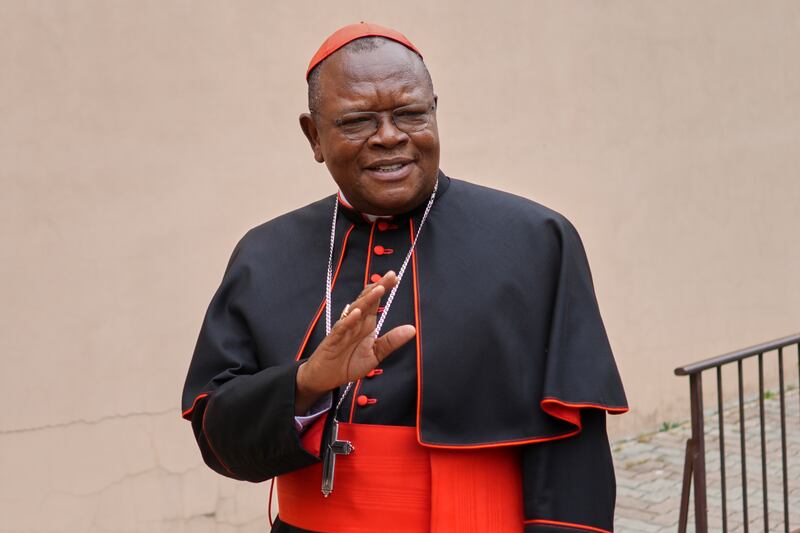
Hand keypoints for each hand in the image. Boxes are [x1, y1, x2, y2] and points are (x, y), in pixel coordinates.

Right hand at [294, 271, 415, 414]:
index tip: (395, 277)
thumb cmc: (348, 363)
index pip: (375, 301)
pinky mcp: (333, 340)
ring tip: (378, 289)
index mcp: (366, 323)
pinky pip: (341, 328)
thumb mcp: (375, 354)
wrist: (325, 378)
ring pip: (355, 310)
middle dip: (378, 287)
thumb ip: (391, 341)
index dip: (384, 289)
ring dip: (366, 300)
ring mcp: (344, 329)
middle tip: (390, 275)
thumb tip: (412, 329)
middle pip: (366, 300)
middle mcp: (355, 322)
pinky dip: (348, 320)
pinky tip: (357, 313)